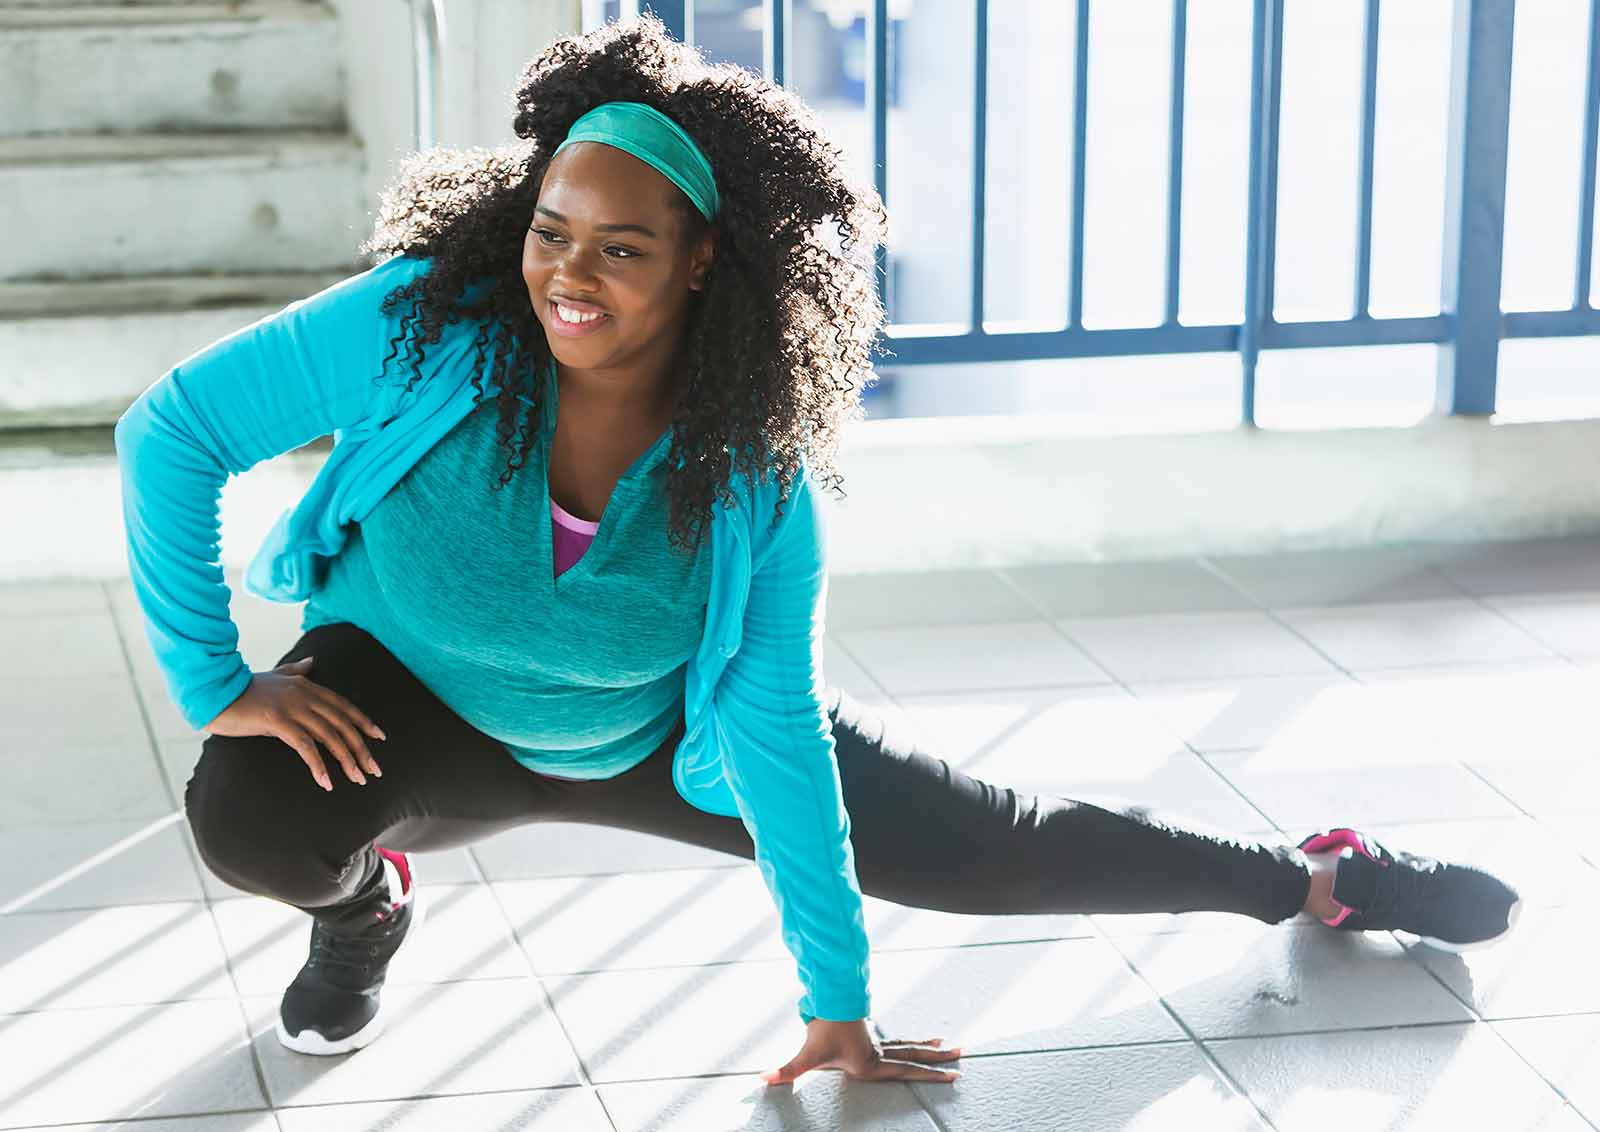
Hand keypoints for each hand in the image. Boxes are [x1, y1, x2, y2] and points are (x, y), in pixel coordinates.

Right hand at [204, 656, 386, 790]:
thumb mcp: (274, 676)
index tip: (380, 738)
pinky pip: (305, 746)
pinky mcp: (277, 721)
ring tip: (357, 779)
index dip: (364, 721)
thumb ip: (296, 671)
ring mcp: (292, 707)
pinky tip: (326, 782)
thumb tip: (312, 662)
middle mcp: (305, 694)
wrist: (214, 692)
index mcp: (307, 685)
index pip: (344, 705)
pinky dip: (318, 765)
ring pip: (329, 736)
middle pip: (342, 724)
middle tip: (374, 770)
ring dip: (346, 760)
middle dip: (361, 748)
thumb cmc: (244, 689)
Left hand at [760, 1018, 961, 1085]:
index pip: (908, 1072)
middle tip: (962, 1056)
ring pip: (908, 1045)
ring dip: (927, 1046)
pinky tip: (919, 1040)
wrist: (825, 1000)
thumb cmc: (820, 1029)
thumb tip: (762, 1079)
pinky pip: (896, 1039)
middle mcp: (878, 1053)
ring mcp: (876, 1042)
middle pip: (915, 1055)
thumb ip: (787, 1071)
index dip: (930, 1076)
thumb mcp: (806, 1055)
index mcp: (871, 1064)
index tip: (953, 1077)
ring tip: (947, 1044)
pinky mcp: (870, 1034)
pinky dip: (911, 1040)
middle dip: (938, 1060)